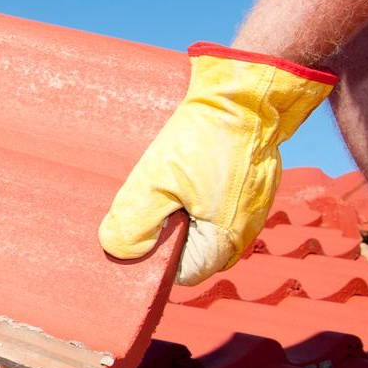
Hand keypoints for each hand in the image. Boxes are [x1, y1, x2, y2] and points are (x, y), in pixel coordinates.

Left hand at [98, 43, 336, 284]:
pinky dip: (194, 193)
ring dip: (178, 210)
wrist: (248, 93)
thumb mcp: (158, 179)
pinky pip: (214, 202)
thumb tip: (118, 250)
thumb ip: (135, 220)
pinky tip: (179, 171)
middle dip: (164, 232)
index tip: (133, 232)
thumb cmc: (207, 137)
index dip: (154, 258)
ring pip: (202, 224)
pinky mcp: (249, 186)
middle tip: (141, 202)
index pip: (181, 274)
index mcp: (224, 241)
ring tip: (159, 183)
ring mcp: (249, 209)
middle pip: (191, 250)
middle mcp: (242, 232)